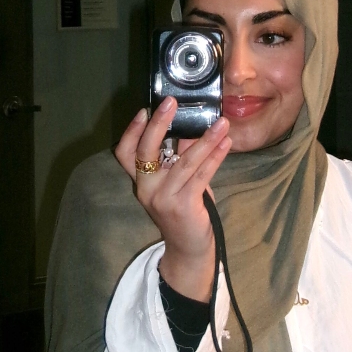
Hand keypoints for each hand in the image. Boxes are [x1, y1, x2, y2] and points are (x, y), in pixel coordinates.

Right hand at [114, 97, 231, 300]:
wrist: (189, 248)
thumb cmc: (185, 211)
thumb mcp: (176, 183)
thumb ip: (179, 159)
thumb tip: (191, 128)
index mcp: (141, 181)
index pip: (125, 153)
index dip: (131, 130)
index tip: (144, 110)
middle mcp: (146, 189)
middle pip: (145, 151)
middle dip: (158, 124)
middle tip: (171, 102)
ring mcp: (163, 198)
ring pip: (183, 162)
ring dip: (205, 140)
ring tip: (222, 123)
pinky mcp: (183, 205)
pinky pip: (201, 175)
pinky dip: (215, 156)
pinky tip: (226, 144)